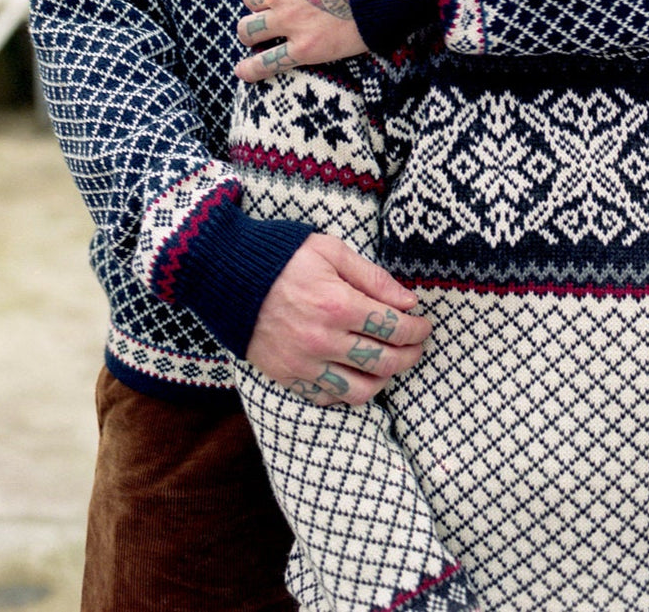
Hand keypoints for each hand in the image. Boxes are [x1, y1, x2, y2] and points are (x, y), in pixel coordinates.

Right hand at [246, 233, 431, 405]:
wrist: (224, 274)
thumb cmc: (282, 255)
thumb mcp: (331, 251)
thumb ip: (372, 278)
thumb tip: (408, 301)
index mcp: (337, 305)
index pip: (394, 328)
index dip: (417, 330)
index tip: (424, 325)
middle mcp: (322, 340)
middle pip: (383, 362)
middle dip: (410, 355)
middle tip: (417, 346)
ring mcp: (303, 364)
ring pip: (359, 390)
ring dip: (384, 379)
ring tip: (391, 364)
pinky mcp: (286, 376)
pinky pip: (327, 397)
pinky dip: (348, 391)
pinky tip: (357, 374)